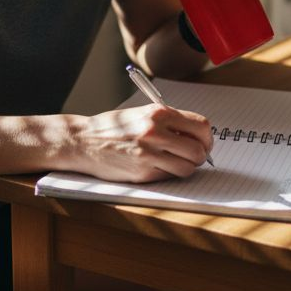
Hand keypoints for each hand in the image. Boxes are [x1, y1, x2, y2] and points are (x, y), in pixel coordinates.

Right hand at [73, 103, 213, 182]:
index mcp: (159, 113)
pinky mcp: (142, 173)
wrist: (84, 141)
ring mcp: (149, 154)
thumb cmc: (114, 127)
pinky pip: (169, 176)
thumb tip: (197, 136)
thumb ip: (169, 122)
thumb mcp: (143, 114)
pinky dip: (170, 173)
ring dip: (187, 167)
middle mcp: (156, 132)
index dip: (207, 138)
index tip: (204, 142)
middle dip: (200, 155)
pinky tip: (159, 167)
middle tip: (194, 156)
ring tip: (177, 162)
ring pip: (188, 168)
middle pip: (198, 150)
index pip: (201, 126)